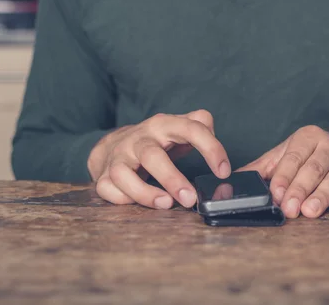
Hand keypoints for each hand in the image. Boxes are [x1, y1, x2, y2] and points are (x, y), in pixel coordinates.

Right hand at [88, 109, 229, 208]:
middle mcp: (140, 139)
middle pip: (152, 156)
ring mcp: (119, 157)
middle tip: (190, 199)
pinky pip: (107, 189)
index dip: (211, 148)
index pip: (191, 128)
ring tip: (166, 204)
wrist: (114, 144)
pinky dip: (122, 199)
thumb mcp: (178, 127)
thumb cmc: (156, 140)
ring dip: (144, 193)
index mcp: (164, 125)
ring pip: (123, 174)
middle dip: (172, 179)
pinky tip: (139, 204)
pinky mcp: (103, 175)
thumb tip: (212, 130)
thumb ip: (199, 124)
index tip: (224, 171)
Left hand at [237, 126, 328, 218]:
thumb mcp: (284, 155)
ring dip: (321, 197)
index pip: (294, 158)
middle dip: (299, 190)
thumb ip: (261, 168)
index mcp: (307, 137)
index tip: (275, 194)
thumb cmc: (308, 154)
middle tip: (289, 209)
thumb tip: (232, 180)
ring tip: (309, 211)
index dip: (284, 177)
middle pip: (312, 170)